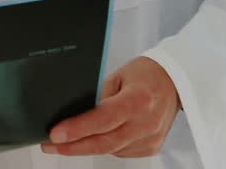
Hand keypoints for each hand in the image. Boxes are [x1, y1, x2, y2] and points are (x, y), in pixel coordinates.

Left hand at [41, 56, 180, 158]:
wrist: (175, 82)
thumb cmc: (145, 74)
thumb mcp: (117, 76)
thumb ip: (98, 96)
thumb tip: (72, 114)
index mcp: (138, 100)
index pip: (103, 119)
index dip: (77, 129)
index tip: (55, 135)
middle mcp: (147, 123)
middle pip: (104, 143)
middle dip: (72, 147)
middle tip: (49, 145)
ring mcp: (150, 138)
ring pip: (110, 149)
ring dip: (86, 146)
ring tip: (67, 140)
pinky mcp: (151, 147)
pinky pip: (120, 151)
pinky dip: (105, 145)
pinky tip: (97, 136)